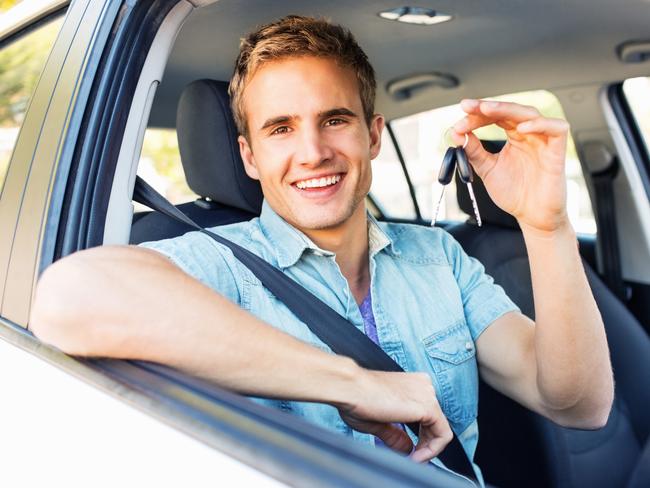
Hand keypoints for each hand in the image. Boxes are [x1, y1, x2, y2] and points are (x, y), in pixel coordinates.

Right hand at [336, 370, 452, 462]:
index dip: (420, 438)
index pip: (427, 415)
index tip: (409, 452)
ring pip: (440, 429)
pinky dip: (431, 450)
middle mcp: (423, 386)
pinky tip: (415, 457)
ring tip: (412, 459)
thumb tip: (407, 448)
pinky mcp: (428, 406)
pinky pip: (443, 434)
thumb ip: (396, 434)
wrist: (350, 387)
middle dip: (424, 445)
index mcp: (412, 384)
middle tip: (412, 458)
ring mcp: (427, 394)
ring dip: (428, 449)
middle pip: (434, 423)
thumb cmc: (357, 397)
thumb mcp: (380, 421)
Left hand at [451, 99, 571, 234]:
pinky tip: (521, 128)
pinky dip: (540, 125)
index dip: (477, 116)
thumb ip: (474, 151)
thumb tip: (456, 133)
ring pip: (530, 114)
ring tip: (487, 110)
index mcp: (514, 137)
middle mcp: (529, 135)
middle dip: (488, 107)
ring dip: (508, 109)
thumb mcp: (487, 169)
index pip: (495, 118)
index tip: (459, 121)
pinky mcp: (557, 151)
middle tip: (468, 107)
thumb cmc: (515, 193)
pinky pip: (556, 128)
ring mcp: (543, 141)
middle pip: (510, 111)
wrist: (532, 217)